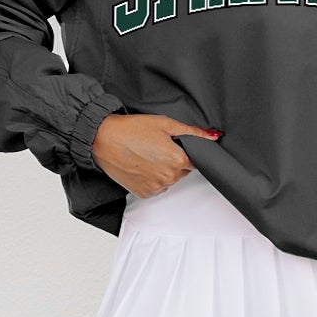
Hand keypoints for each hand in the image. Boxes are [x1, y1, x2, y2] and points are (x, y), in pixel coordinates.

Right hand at [92, 112, 221, 195]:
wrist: (103, 139)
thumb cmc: (131, 129)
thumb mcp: (165, 123)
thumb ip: (192, 132)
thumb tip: (213, 137)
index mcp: (178, 160)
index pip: (195, 161)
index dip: (185, 152)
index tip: (173, 146)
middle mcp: (169, 177)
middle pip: (182, 172)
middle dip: (174, 161)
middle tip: (157, 147)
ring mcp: (156, 187)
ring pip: (169, 180)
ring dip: (162, 170)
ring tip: (146, 155)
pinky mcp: (144, 193)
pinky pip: (156, 187)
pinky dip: (151, 179)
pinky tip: (141, 165)